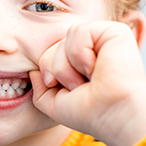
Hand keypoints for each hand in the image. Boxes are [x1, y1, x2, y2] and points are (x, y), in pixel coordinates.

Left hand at [30, 21, 145, 145]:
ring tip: (89, 78)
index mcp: (78, 64)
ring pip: (62, 41)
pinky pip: (78, 32)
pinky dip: (80, 53)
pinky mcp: (112, 32)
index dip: (49, 73)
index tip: (67, 90)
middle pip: (52, 48)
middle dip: (57, 71)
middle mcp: (89, 51)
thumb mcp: (53, 102)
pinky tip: (95, 66)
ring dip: (68, 66)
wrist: (109, 114)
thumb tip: (33, 71)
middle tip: (78, 86)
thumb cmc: (86, 112)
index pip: (48, 55)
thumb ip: (39, 87)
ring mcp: (100, 41)